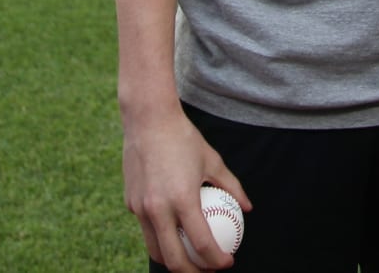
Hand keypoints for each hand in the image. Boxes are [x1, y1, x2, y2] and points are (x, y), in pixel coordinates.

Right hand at [123, 108, 250, 270]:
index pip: (201, 244)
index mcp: (181, 200)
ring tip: (190, 262)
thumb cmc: (184, 139)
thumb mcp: (214, 161)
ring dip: (173, 262)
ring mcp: (140, 208)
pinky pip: (146, 229)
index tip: (227, 263)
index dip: (216, 260)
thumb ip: (232, 186)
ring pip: (155, 249)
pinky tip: (174, 235)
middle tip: (208, 272)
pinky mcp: (130, 204)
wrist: (147, 120)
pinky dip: (161, 237)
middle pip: (174, 259)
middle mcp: (158, 209)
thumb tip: (248, 208)